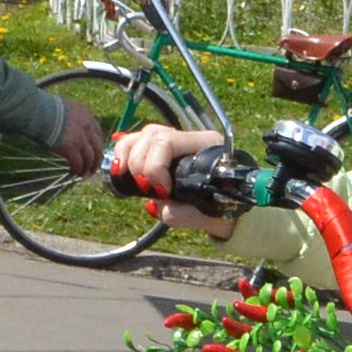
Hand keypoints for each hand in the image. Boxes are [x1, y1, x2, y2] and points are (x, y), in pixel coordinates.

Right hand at [46, 101, 110, 179]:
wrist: (36, 111)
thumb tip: (67, 128)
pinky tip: (72, 173)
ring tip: (82, 174)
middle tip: (93, 168)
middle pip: (97, 147)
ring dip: (87, 168)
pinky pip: (77, 163)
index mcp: (86, 113)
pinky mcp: (71, 148)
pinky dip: (76, 170)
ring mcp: (80, 138)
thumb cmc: (43, 108)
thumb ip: (70, 118)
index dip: (97, 144)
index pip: (98, 132)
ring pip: (90, 158)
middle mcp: (87, 126)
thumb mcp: (64, 109)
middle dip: (96, 160)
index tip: (95, 152)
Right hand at [108, 120, 225, 225]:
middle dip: (141, 163)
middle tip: (145, 188)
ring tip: (124, 175)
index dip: (155, 166)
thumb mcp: (211, 216)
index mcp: (207, 145)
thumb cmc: (225, 208)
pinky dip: (124, 153)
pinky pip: (136, 142)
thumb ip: (187, 215)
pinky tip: (119, 168)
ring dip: (127, 155)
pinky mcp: (162, 151)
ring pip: (143, 135)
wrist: (232, 206)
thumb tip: (160, 208)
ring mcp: (174, 141)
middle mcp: (189, 138)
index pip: (168, 142)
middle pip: (153, 135)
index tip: (161, 191)